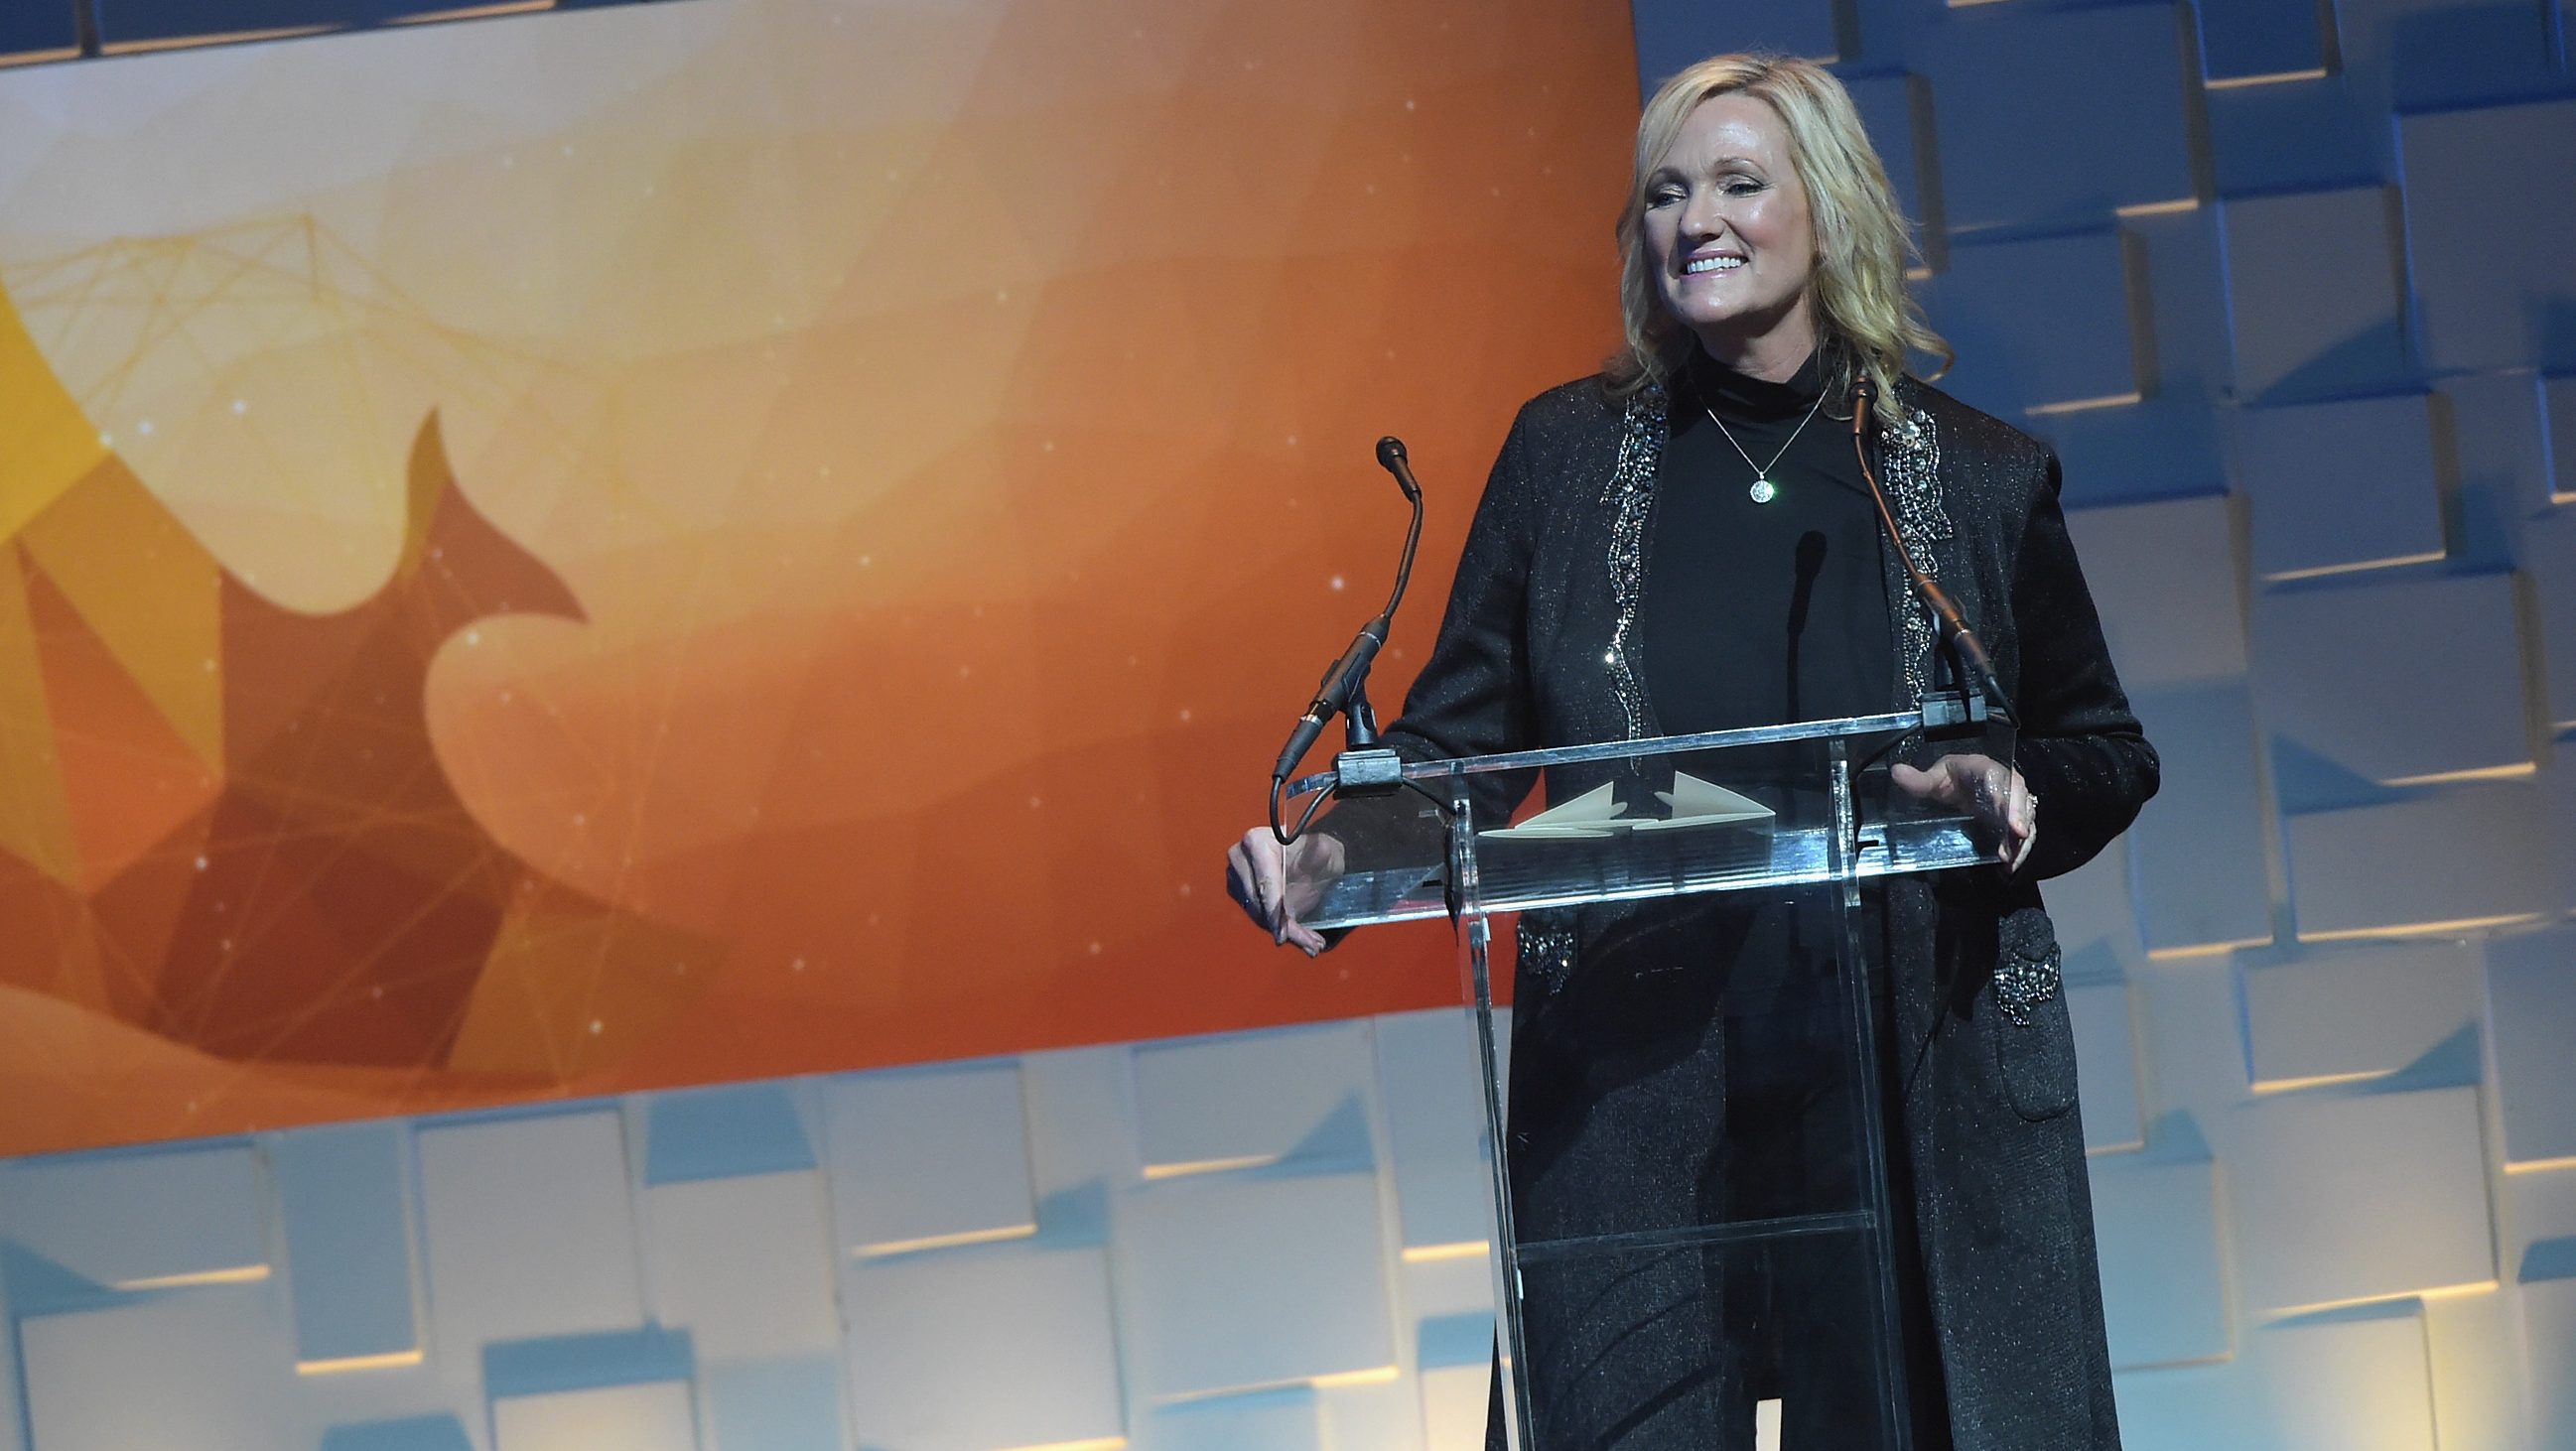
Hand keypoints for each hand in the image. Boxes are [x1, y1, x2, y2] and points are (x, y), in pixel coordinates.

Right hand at [1225, 828, 1345, 955]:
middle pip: (1259, 904)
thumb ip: (1317, 854)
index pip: (1264, 882)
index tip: (1283, 933)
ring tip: (1312, 943)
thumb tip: (1313, 858)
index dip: (1274, 910)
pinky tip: (1302, 937)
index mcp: (1256, 841)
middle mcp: (1240, 858)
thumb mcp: (1324, 849)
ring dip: (1287, 933)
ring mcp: (1237, 878)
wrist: (1311, 858)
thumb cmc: (1318, 851)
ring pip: (1258, 916)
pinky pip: (1259, 919)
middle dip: (1286, 928)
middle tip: (1311, 944)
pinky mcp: (1240, 895)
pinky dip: (1281, 931)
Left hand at [1890, 753, 2036, 872]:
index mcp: (1986, 769)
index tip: (2008, 816)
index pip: (2000, 780)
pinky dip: (2019, 849)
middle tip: (2018, 836)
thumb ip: (1919, 780)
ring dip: (2021, 839)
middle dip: (2020, 818)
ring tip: (2011, 859)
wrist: (1963, 782)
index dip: (2007, 798)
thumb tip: (1897, 772)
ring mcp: (2012, 803)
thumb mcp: (1935, 776)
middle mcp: (2006, 784)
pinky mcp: (2012, 820)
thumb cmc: (1952, 777)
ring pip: (2025, 818)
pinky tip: (2010, 865)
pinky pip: (2022, 834)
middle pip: (2019, 799)